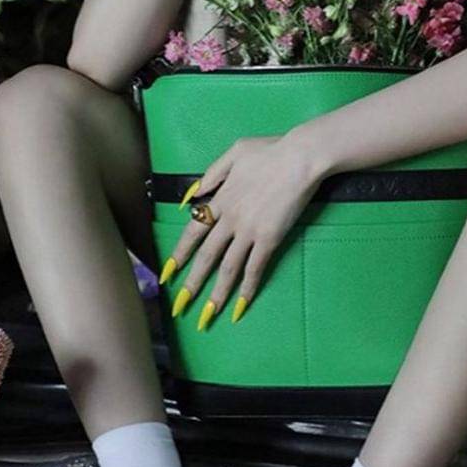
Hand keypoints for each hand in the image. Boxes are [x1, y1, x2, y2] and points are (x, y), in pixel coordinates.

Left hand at [160, 133, 322, 326]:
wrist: (300, 157)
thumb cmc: (270, 151)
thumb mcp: (234, 152)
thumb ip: (212, 174)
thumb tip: (191, 196)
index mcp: (220, 198)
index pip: (193, 232)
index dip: (178, 254)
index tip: (166, 274)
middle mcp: (230, 219)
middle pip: (206, 256)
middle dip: (191, 283)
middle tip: (180, 306)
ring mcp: (250, 231)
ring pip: (228, 268)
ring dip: (216, 294)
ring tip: (206, 316)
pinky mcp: (270, 239)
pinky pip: (255, 268)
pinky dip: (246, 288)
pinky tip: (240, 306)